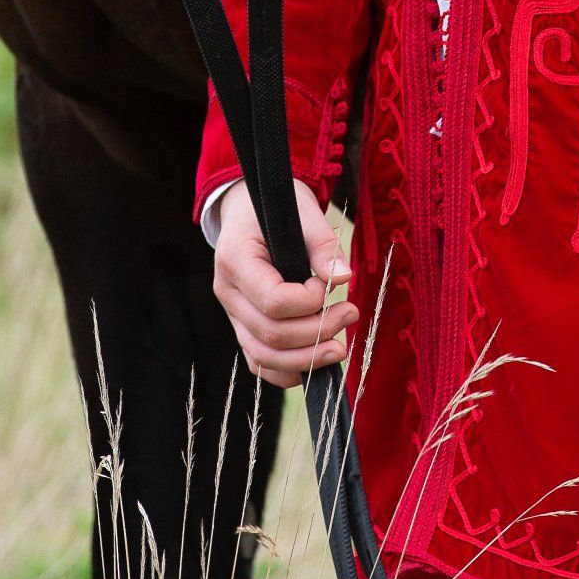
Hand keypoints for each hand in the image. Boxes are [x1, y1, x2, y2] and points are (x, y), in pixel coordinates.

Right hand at [210, 178, 358, 389]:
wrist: (248, 210)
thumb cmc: (277, 208)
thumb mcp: (303, 211)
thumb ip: (323, 244)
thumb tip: (344, 277)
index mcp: (234, 259)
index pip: (272, 300)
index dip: (307, 302)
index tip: (327, 287)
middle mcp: (227, 292)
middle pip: (270, 334)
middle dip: (316, 334)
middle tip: (351, 314)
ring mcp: (232, 314)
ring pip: (263, 356)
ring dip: (306, 359)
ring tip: (340, 348)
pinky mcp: (242, 327)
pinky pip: (259, 362)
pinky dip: (288, 370)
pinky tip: (316, 363)